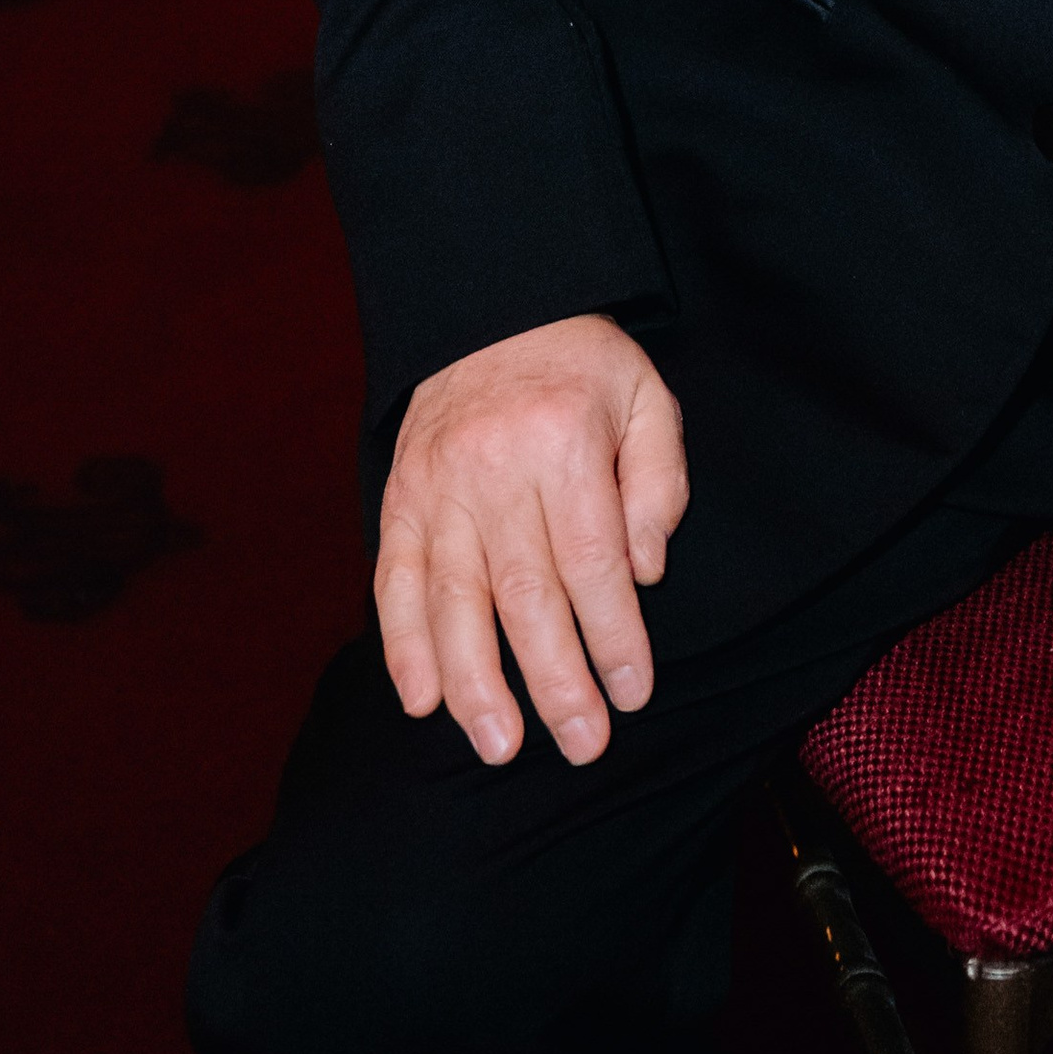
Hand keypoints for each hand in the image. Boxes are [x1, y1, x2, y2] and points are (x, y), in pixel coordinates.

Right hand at [376, 314, 689, 766]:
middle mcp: (495, 470)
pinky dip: (404, 646)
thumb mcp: (647, 396)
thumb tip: (646, 570)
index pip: (592, 560)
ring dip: (476, 683)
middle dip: (556, 681)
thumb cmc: (582, 366)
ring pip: (453, 600)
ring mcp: (438, 487)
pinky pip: (394, 581)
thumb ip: (658, 481)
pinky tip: (424, 700)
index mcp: (564, 441)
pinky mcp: (400, 499)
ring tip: (501, 745)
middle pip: (525, 594)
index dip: (614, 635)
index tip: (633, 693)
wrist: (491, 308)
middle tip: (584, 744)